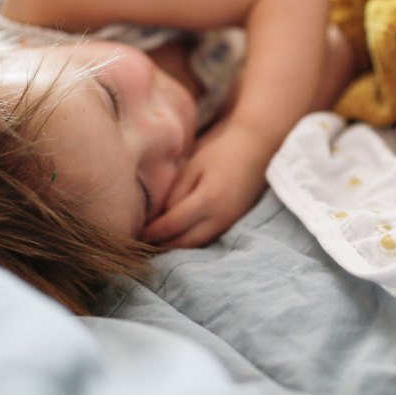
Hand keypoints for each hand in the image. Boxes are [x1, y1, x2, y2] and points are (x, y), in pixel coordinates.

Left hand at [141, 123, 270, 247]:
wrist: (258, 148)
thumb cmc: (222, 151)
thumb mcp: (194, 166)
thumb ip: (176, 193)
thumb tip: (162, 217)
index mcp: (207, 200)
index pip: (172, 225)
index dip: (153, 232)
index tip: (136, 234)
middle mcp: (220, 217)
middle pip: (185, 242)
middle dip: (163, 246)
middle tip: (142, 246)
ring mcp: (230, 222)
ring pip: (198, 243)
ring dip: (177, 246)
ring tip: (158, 245)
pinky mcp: (234, 221)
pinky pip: (209, 237)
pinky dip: (192, 240)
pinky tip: (179, 237)